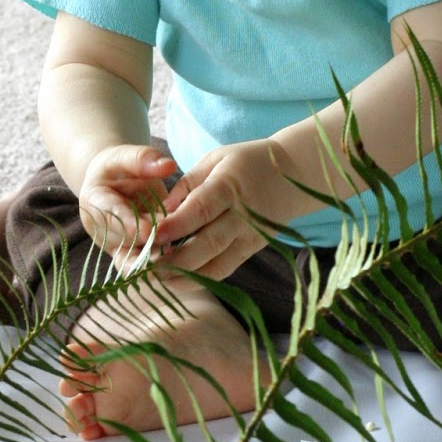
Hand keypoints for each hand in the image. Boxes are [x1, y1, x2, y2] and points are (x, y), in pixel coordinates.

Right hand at [77, 144, 177, 261]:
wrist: (114, 184)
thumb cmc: (119, 168)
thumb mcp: (125, 156)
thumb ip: (143, 159)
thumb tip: (169, 165)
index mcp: (94, 201)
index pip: (111, 213)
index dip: (129, 222)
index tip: (150, 230)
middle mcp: (100, 229)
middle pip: (124, 239)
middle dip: (148, 244)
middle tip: (174, 248)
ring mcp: (114, 245)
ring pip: (134, 257)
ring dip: (155, 258)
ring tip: (180, 259)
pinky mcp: (128, 255)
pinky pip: (143, 265)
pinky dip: (161, 265)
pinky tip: (180, 266)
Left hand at [152, 139, 298, 279]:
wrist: (295, 175)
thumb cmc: (246, 163)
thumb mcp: (215, 160)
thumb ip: (186, 184)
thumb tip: (160, 211)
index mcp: (229, 186)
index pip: (201, 209)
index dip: (176, 225)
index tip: (152, 236)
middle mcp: (242, 216)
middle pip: (208, 243)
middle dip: (175, 259)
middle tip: (147, 267)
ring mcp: (249, 236)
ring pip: (216, 264)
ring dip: (185, 276)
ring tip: (158, 280)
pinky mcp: (252, 250)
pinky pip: (224, 270)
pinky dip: (201, 279)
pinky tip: (178, 282)